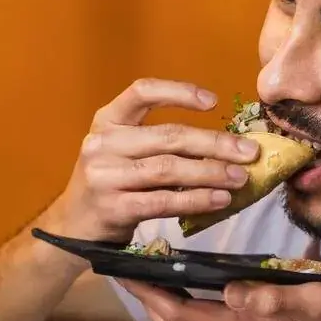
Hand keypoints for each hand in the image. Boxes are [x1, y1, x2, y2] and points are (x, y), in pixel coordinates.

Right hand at [39, 78, 261, 242]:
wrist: (71, 228)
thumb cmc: (109, 185)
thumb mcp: (123, 153)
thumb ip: (160, 144)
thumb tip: (224, 145)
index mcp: (107, 121)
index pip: (142, 92)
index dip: (178, 92)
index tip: (213, 101)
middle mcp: (102, 144)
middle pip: (168, 136)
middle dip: (214, 142)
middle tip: (249, 151)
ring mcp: (104, 176)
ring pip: (169, 168)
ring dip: (211, 172)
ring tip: (241, 178)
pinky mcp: (113, 207)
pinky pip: (164, 200)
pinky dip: (196, 199)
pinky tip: (220, 199)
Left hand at [120, 278, 320, 320]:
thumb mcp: (317, 301)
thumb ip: (275, 298)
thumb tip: (232, 291)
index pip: (180, 314)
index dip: (148, 294)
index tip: (124, 269)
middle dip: (145, 299)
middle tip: (125, 267)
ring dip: (161, 305)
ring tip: (148, 273)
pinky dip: (184, 308)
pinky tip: (187, 287)